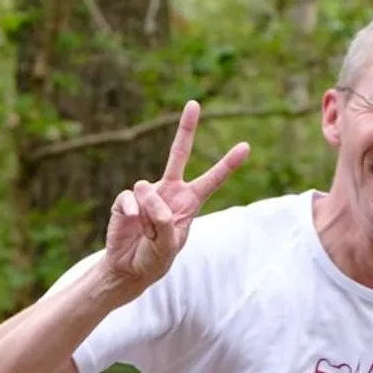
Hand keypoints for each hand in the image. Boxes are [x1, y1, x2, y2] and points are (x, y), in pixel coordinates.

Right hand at [102, 101, 249, 294]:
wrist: (128, 269)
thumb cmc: (154, 259)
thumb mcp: (168, 247)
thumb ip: (163, 221)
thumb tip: (147, 191)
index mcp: (189, 203)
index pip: (212, 180)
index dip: (228, 164)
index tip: (246, 147)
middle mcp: (170, 192)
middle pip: (179, 153)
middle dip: (186, 129)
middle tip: (194, 104)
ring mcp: (147, 194)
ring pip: (147, 187)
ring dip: (148, 212)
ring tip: (146, 232)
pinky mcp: (127, 200)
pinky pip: (129, 197)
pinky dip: (132, 210)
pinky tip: (133, 222)